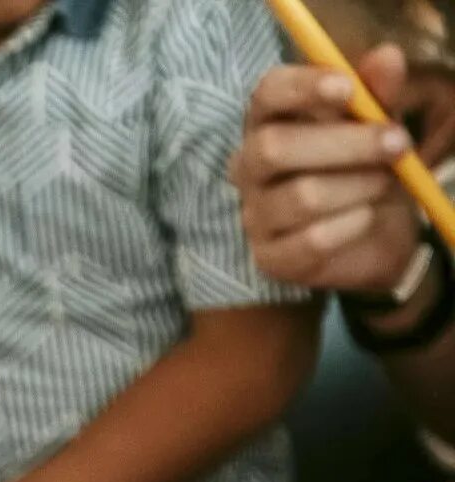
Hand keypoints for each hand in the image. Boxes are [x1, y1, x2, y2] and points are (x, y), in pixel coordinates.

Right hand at [230, 49, 440, 293]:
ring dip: (359, 187)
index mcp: (269, 122)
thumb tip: (388, 57)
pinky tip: (366, 218)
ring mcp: (254, 215)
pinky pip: (310, 241)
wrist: (373, 235)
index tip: (348, 88)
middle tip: (398, 143)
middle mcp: (249, 167)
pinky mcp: (269, 258)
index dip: (302, 88)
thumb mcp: (377, 125)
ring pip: (300, 197)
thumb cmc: (364, 168)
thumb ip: (379, 93)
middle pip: (272, 148)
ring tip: (386, 184)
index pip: (266, 95)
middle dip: (345, 144)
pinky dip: (351, 226)